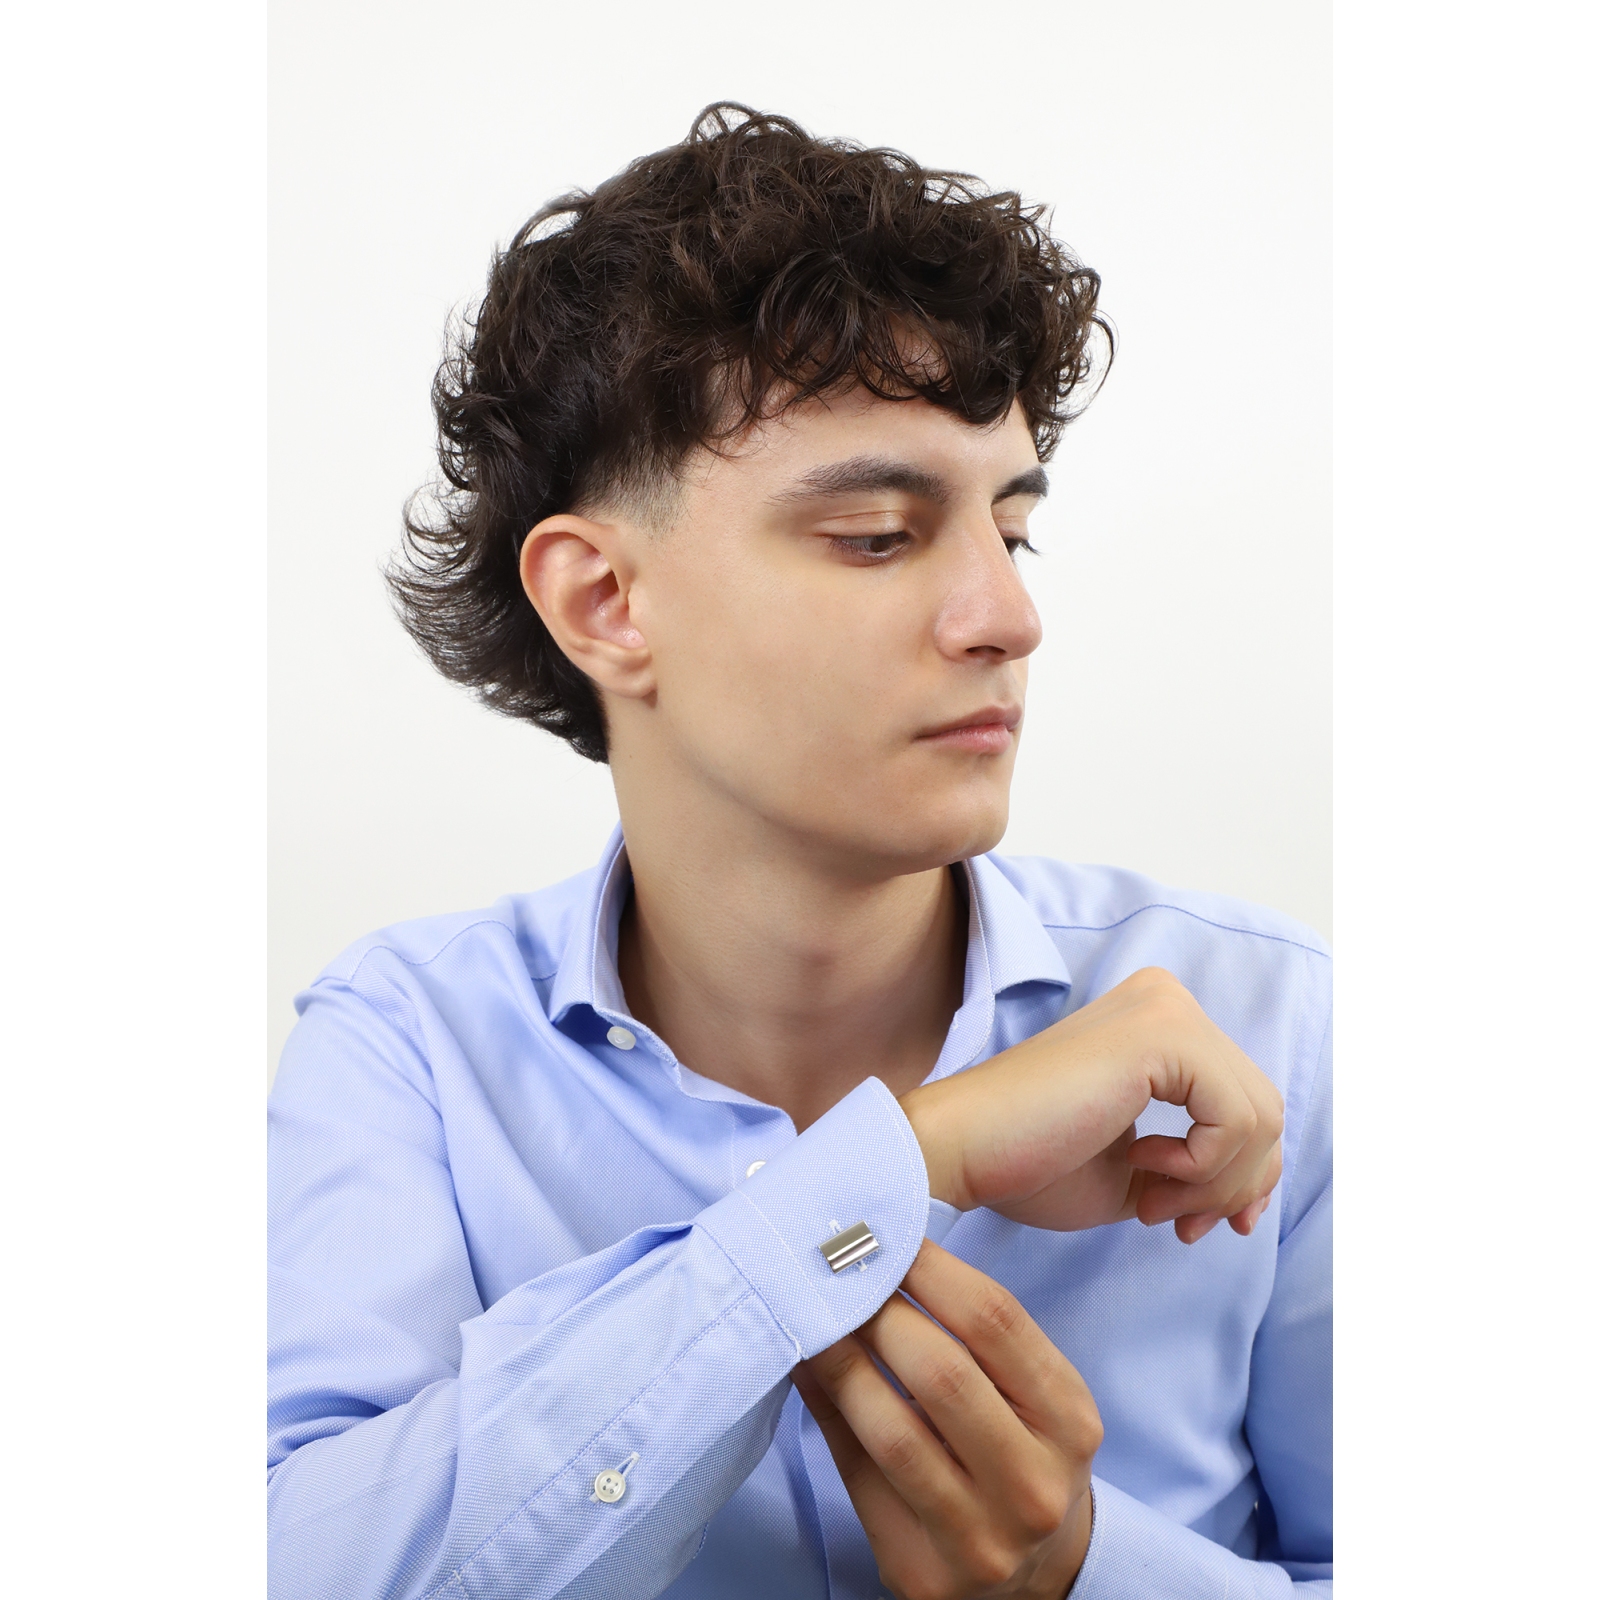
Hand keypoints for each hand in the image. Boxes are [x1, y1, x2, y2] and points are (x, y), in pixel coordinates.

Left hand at [794, 1240, 1099, 1599]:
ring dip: (842, 1361)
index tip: (886, 1236)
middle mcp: (1034, 1483)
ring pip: (893, 1431)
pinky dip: (827, 1413)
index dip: (931, 1268)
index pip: (995, 1320)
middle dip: (880, 1313)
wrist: (1038, 1574)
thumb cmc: (1023, 1456)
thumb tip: (884, 1258)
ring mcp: (981, 1537)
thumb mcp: (1032, 1394)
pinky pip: (859, 1477)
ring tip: (816, 1319)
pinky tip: (808, 1372)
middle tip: (840, 1277)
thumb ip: (974, 1335)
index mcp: (1068, 1420)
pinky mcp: (923, 1571)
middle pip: (942, 1371)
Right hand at [900, 966, 1282, 1242]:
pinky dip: (1202, 1166)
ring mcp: (1166, 1008)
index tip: (1197, 1223)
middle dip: (1233, 1187)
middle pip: (1265, 1111)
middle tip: (1176, 1224)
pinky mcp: (1162, 1032)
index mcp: (1158, 1020)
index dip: (1243, 1177)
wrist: (963, 1150)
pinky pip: (1236, 1118)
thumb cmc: (1033, 1163)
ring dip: (1212, 1185)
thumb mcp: (1143, 1169)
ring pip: (1259, 1118)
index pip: (1249, 1102)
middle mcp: (1167, 999)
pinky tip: (1140, 1165)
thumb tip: (1262, 1186)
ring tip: (1150, 1201)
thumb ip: (1200, 1162)